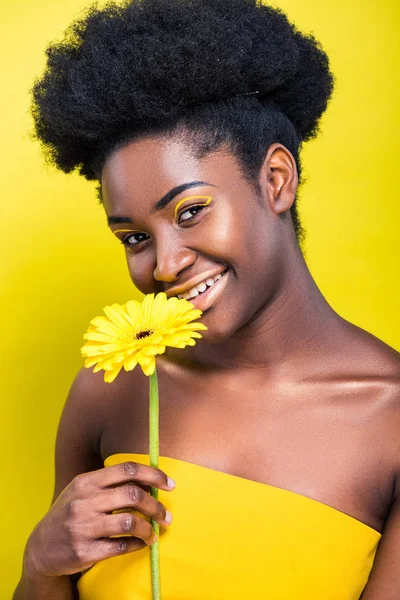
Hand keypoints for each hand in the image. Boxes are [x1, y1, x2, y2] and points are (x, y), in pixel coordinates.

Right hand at [25, 462, 174, 577]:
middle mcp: (83, 501)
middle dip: (156, 505)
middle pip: (132, 495)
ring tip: (154, 534)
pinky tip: (140, 544)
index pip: (127, 469)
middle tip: (166, 516)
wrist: (40, 548)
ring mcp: (82, 527)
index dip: (153, 475)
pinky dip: (136, 545)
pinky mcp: (84, 551)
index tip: (170, 485)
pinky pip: (120, 547)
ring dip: (149, 529)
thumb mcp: (83, 491)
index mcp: (86, 481)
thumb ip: (111, 484)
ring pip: (129, 522)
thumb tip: (151, 482)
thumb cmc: (71, 514)